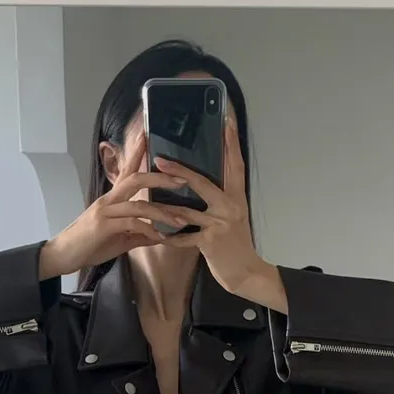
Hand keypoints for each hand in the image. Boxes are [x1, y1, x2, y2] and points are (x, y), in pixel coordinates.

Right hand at [38, 134, 184, 278]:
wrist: (63, 255)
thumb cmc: (89, 245)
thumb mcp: (119, 239)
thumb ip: (139, 234)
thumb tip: (160, 235)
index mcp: (112, 199)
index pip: (127, 171)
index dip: (137, 153)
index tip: (147, 136)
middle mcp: (108, 200)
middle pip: (136, 180)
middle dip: (160, 178)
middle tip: (183, 179)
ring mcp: (105, 212)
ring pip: (139, 205)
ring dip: (163, 213)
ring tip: (182, 220)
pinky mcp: (104, 227)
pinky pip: (132, 224)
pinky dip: (149, 230)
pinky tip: (161, 237)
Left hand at [154, 119, 287, 311]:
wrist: (246, 273)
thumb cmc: (235, 244)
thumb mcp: (233, 216)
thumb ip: (220, 198)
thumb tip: (203, 181)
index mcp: (237, 197)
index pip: (235, 164)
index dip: (230, 143)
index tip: (226, 120)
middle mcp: (231, 206)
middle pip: (203, 182)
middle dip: (180, 169)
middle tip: (159, 157)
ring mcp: (220, 224)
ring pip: (187, 210)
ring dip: (164, 204)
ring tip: (146, 196)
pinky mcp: (211, 242)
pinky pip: (184, 237)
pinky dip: (169, 236)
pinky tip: (157, 234)